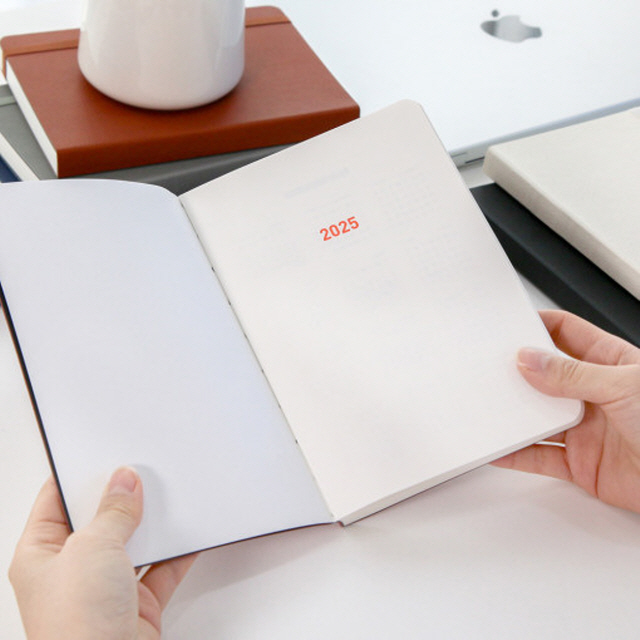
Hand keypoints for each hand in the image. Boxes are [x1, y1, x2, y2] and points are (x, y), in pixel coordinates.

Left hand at [9, 467, 196, 639]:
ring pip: (132, 544)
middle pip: (99, 521)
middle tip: (142, 470)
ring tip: (169, 496)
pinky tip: (189, 533)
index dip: (78, 475)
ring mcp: (105, 589)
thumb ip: (113, 511)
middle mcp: (71, 571)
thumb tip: (124, 481)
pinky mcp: (137, 604)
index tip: (102, 453)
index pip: (55, 501)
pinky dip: (177, 552)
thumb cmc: (75, 627)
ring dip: (152, 525)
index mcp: (41, 554)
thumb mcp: (91, 548)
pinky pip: (161, 569)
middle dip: (121, 498)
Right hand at [494, 309, 639, 513]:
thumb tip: (530, 359)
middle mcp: (594, 393)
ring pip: (538, 416)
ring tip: (490, 406)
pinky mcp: (580, 463)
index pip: (566, 333)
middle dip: (518, 371)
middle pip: (544, 375)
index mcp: (610, 362)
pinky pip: (539, 456)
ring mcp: (586, 428)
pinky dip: (516, 454)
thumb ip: (572, 374)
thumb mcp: (623, 386)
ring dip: (514, 413)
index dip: (537, 326)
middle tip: (490, 367)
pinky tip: (500, 447)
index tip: (509, 325)